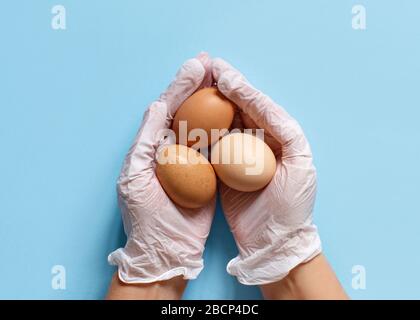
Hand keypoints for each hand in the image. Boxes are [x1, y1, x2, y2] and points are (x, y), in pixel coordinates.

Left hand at [108, 53, 215, 283]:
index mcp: (151, 146)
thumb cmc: (146, 217)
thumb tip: (158, 104)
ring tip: (226, 80)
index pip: (166, 109)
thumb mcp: (135, 177)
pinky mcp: (210, 173)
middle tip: (213, 63)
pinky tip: (237, 111)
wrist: (167, 250)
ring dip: (214, 101)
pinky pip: (219, 146)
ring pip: (204, 124)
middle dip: (198, 85)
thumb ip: (146, 140)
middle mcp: (171, 149)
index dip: (180, 86)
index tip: (197, 66)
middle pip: (186, 110)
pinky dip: (227, 128)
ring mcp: (192, 160)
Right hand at [212, 58, 321, 284]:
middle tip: (205, 68)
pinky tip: (189, 117)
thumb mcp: (299, 166)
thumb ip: (287, 132)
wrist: (272, 243)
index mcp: (282, 138)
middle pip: (240, 109)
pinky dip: (201, 129)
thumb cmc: (290, 208)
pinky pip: (212, 144)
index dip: (241, 88)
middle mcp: (261, 142)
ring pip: (224, 122)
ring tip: (194, 84)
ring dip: (210, 104)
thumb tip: (263, 106)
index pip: (260, 106)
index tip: (222, 73)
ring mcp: (241, 155)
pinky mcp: (225, 169)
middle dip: (223, 88)